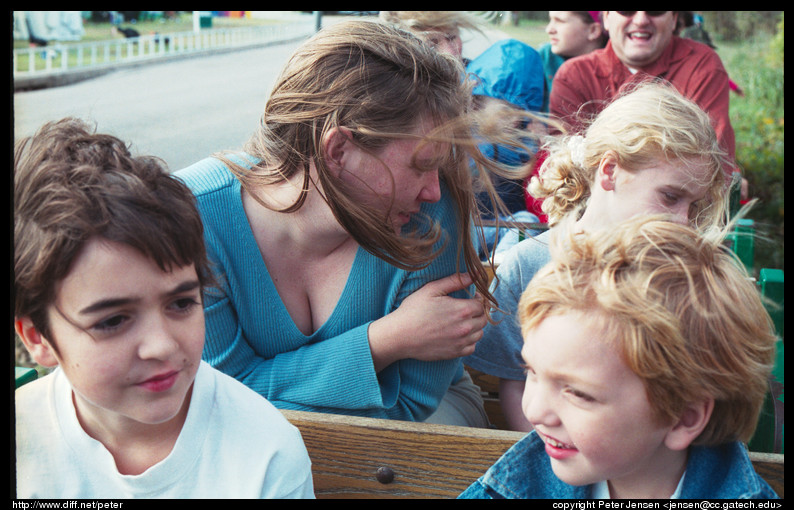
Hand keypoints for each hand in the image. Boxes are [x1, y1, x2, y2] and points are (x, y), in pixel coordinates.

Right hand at [368, 273, 486, 370]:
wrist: (400, 335)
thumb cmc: (413, 310)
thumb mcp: (432, 289)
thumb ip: (455, 281)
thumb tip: (474, 274)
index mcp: (462, 310)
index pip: (482, 304)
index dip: (478, 299)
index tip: (471, 297)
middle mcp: (465, 327)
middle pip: (483, 319)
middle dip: (478, 312)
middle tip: (466, 309)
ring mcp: (461, 342)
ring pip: (479, 334)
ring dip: (475, 327)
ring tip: (462, 321)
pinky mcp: (455, 353)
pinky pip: (472, 348)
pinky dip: (469, 341)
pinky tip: (458, 335)